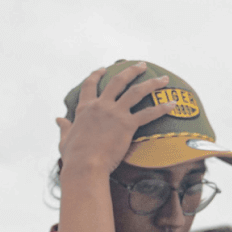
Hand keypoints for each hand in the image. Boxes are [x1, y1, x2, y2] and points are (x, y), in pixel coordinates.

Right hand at [55, 62, 173, 178]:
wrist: (85, 166)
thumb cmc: (74, 157)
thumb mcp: (65, 139)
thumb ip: (64, 127)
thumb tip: (58, 119)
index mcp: (85, 108)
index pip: (90, 85)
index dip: (96, 75)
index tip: (103, 69)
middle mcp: (101, 106)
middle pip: (118, 81)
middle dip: (132, 71)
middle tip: (142, 65)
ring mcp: (115, 113)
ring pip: (136, 92)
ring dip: (151, 83)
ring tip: (163, 79)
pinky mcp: (127, 125)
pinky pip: (148, 113)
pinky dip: (162, 108)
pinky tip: (174, 104)